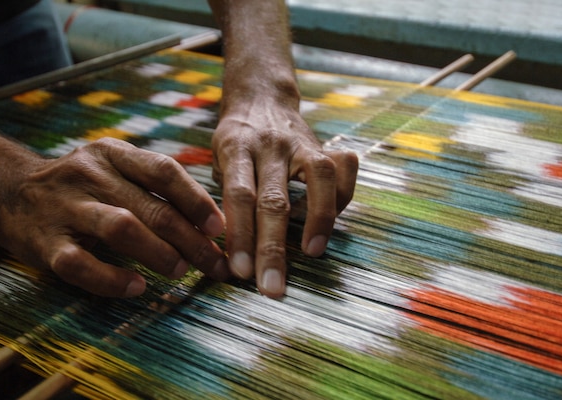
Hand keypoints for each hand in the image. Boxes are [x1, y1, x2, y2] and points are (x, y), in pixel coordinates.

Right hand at [0, 138, 228, 296]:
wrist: (9, 190)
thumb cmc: (82, 185)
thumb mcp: (114, 167)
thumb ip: (154, 187)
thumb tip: (211, 224)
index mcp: (113, 154)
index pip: (164, 171)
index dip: (197, 200)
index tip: (220, 228)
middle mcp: (90, 174)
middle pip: (151, 207)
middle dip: (191, 240)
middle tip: (215, 264)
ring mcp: (65, 207)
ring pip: (121, 228)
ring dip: (158, 254)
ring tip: (181, 271)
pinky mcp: (44, 242)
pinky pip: (82, 265)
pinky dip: (113, 279)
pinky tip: (136, 287)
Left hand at [212, 100, 357, 297]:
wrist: (260, 96)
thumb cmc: (235, 140)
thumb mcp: (217, 158)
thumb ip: (225, 195)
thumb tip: (225, 248)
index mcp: (236, 149)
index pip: (238, 196)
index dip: (240, 235)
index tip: (240, 272)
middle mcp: (270, 145)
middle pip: (274, 199)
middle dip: (273, 248)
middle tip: (272, 287)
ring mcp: (301, 143)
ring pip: (319, 178)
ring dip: (319, 219)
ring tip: (312, 253)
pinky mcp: (323, 145)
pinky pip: (343, 167)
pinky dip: (342, 196)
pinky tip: (332, 220)